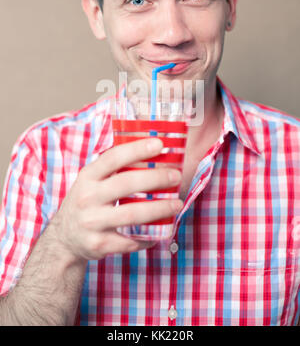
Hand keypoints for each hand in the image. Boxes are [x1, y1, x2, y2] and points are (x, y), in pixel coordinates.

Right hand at [52, 138, 182, 260]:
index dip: (137, 149)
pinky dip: (148, 237)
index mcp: (88, 177)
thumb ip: (113, 167)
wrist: (64, 239)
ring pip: (132, 214)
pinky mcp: (99, 245)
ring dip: (159, 208)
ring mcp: (92, 222)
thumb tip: (150, 148)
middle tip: (175, 176)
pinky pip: (130, 242)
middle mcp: (87, 198)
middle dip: (155, 178)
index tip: (159, 144)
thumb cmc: (87, 202)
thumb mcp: (91, 181)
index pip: (113, 158)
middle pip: (126, 184)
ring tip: (177, 204)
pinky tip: (161, 231)